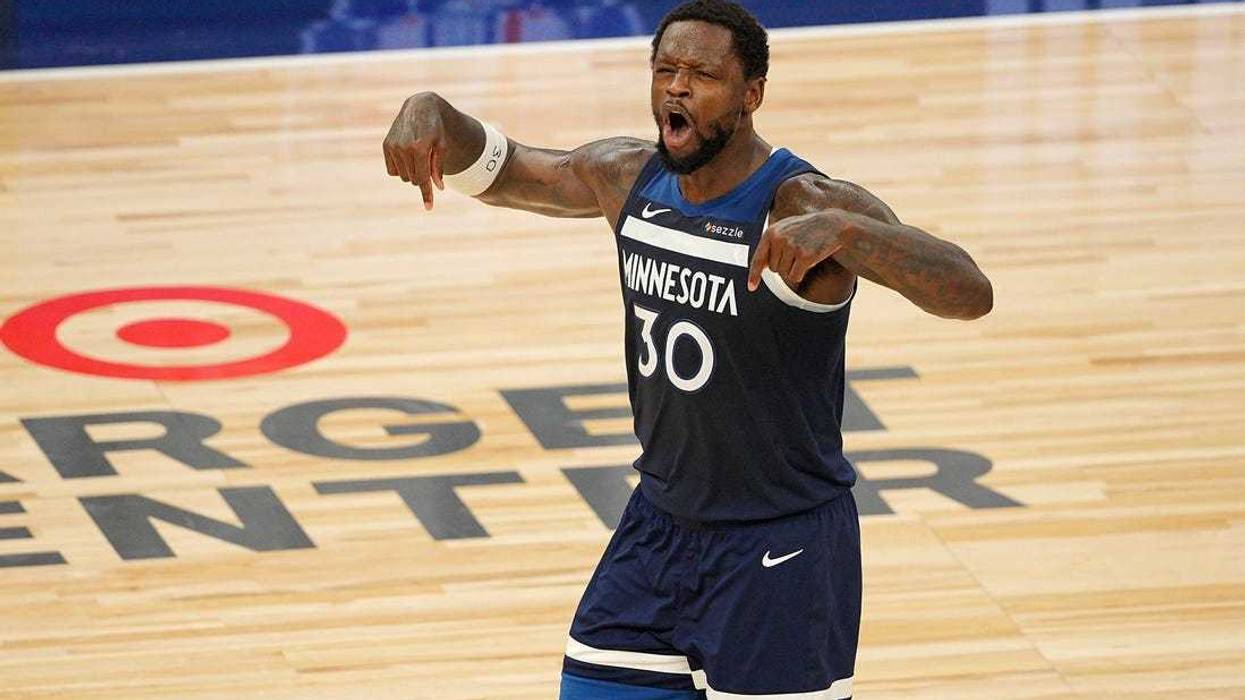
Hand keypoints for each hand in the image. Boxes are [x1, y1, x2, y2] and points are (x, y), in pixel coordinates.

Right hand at [383, 92, 446, 210]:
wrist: (420, 107)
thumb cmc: (436, 128)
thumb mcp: (442, 146)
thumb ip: (438, 167)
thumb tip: (438, 188)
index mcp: (419, 147)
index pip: (423, 178)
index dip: (426, 194)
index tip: (429, 207)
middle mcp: (404, 147)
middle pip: (413, 179)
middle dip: (422, 178)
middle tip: (428, 164)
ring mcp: (393, 146)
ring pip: (403, 176)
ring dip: (412, 173)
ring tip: (418, 157)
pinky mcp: (386, 145)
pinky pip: (392, 170)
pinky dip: (400, 169)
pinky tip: (407, 156)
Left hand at [747, 210, 849, 291]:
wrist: (830, 224)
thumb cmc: (806, 229)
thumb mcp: (785, 230)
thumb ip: (771, 245)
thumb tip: (761, 266)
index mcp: (771, 232)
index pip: (758, 258)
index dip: (754, 275)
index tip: (751, 288)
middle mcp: (779, 238)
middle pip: (773, 269)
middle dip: (784, 266)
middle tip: (796, 252)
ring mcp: (791, 247)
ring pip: (784, 274)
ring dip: (793, 269)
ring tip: (803, 253)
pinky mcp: (804, 256)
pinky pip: (795, 277)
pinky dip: (801, 274)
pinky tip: (809, 260)